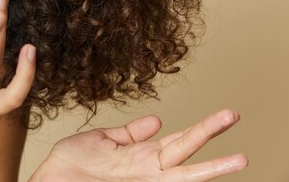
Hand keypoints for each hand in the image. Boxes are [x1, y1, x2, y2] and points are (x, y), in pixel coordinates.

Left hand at [30, 109, 247, 181]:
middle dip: (210, 135)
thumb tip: (159, 120)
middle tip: (234, 116)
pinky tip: (200, 178)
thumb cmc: (73, 163)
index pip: (180, 140)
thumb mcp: (103, 140)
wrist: (49, 180)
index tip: (228, 114)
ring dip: (210, 168)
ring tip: (239, 159)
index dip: (204, 128)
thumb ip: (130, 132)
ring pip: (183, 175)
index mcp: (142, 154)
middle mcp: (148, 171)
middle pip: (186, 152)